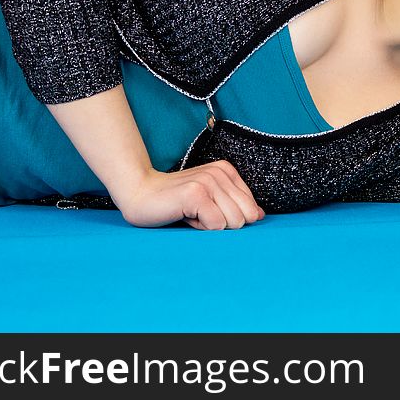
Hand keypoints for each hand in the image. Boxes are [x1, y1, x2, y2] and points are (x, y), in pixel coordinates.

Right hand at [115, 160, 265, 229]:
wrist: (139, 194)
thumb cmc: (176, 203)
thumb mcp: (211, 201)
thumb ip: (235, 205)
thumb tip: (260, 216)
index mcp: (227, 171)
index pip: (251, 209)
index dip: (228, 219)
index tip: (207, 211)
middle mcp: (220, 173)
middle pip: (245, 217)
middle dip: (222, 225)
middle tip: (199, 215)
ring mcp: (208, 181)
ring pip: (233, 223)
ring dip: (209, 226)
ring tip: (191, 214)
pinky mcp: (196, 193)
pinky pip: (216, 226)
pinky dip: (200, 228)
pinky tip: (185, 215)